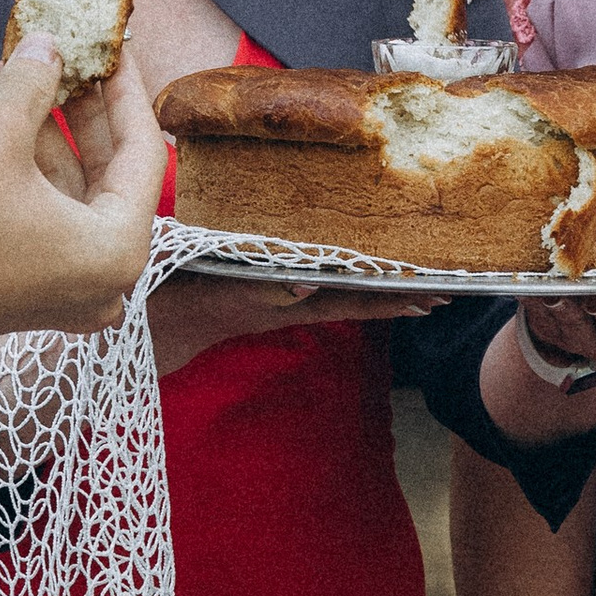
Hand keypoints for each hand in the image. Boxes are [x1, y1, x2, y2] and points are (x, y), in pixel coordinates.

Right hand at [0, 40, 163, 340]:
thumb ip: (33, 84)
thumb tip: (47, 44)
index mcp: (117, 249)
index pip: (143, 152)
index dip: (125, 91)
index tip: (112, 50)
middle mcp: (100, 277)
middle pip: (102, 171)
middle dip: (68, 108)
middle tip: (56, 61)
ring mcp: (61, 288)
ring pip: (60, 188)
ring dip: (27, 129)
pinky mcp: (23, 288)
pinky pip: (33, 213)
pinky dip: (8, 167)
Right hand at [148, 271, 434, 377]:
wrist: (147, 319)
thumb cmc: (173, 294)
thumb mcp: (212, 289)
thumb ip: (259, 287)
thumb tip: (307, 285)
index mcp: (279, 300)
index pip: (343, 302)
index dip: (383, 300)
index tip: (423, 297)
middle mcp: (287, 303)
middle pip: (355, 302)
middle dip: (399, 299)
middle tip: (448, 295)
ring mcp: (282, 300)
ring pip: (343, 298)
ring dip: (383, 293)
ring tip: (427, 289)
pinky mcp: (274, 296)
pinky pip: (323, 290)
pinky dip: (353, 282)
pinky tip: (373, 276)